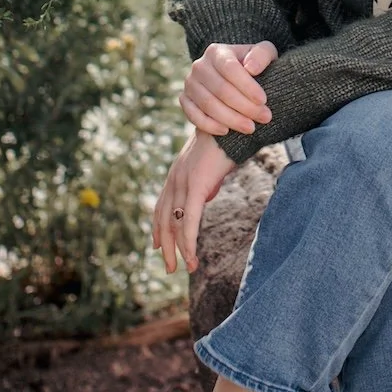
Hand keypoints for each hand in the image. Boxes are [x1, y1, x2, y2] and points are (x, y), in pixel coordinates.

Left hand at [152, 129, 235, 273]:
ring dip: (178, 250)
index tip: (156, 246)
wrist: (234, 122)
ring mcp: (183, 182)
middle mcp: (174, 178)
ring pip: (174, 225)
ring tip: (185, 268)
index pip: (161, 206)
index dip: (157, 228)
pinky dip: (188, 243)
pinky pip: (188, 221)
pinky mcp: (195, 186)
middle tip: (169, 267)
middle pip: (163, 219)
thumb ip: (205, 180)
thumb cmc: (228, 140)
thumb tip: (206, 196)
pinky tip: (192, 258)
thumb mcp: (212, 163)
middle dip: (165, 246)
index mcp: (177, 172)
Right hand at [179, 40, 277, 135]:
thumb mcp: (264, 54)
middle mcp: (199, 66)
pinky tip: (227, 131)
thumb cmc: (253, 66)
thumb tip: (251, 68)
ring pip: (209, 105)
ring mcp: (190, 83)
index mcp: (217, 52)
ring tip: (251, 127)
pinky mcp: (184, 100)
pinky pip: (194, 115)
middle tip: (265, 117)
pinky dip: (210, 125)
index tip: (263, 100)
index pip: (230, 69)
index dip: (247, 86)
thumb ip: (262, 54)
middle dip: (245, 106)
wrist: (234, 80)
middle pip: (221, 89)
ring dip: (231, 119)